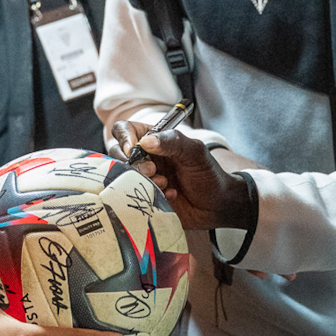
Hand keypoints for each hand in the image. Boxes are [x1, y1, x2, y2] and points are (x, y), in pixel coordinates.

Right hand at [112, 123, 254, 230]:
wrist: (217, 205)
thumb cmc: (208, 173)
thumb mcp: (195, 152)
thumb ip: (173, 142)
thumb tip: (145, 142)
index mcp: (154, 140)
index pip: (125, 130)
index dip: (124, 137)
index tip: (133, 149)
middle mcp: (144, 158)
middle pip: (118, 154)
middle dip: (133, 164)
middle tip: (153, 171)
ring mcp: (142, 179)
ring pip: (122, 176)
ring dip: (142, 180)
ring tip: (165, 183)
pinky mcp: (143, 198)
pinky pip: (132, 195)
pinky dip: (149, 194)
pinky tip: (170, 196)